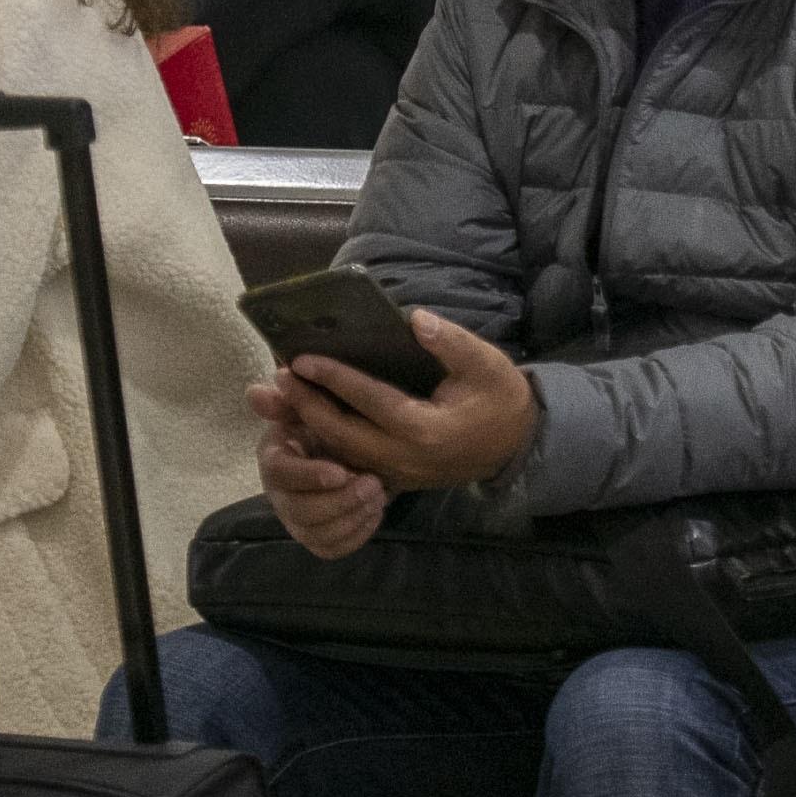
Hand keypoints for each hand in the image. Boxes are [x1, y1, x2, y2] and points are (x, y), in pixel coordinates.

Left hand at [255, 311, 539, 492]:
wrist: (516, 445)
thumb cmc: (501, 399)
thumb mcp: (487, 364)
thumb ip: (450, 342)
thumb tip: (413, 318)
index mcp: (426, 429)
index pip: (370, 401)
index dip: (334, 378)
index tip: (302, 358)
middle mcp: (404, 457)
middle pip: (342, 434)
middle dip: (307, 406)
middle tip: (279, 377)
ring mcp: (398, 473)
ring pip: (341, 453)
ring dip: (310, 425)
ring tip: (284, 396)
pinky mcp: (395, 478)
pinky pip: (351, 462)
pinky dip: (326, 442)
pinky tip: (307, 420)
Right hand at [256, 415, 390, 560]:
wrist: (341, 453)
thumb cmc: (322, 428)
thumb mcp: (307, 410)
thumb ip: (285, 401)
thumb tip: (255, 392)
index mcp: (273, 460)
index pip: (281, 474)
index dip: (309, 476)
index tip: (340, 471)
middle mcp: (279, 496)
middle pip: (300, 512)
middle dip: (340, 501)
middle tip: (373, 484)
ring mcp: (296, 522)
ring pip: (318, 535)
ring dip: (352, 518)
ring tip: (379, 495)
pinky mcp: (316, 539)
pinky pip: (333, 549)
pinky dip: (357, 534)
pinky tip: (374, 512)